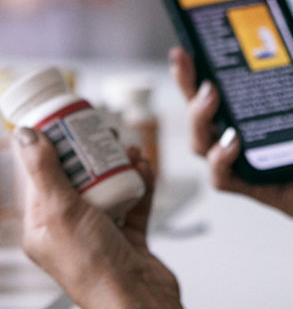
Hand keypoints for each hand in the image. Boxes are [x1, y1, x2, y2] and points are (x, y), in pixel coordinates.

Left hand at [15, 128, 180, 308]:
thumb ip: (45, 171)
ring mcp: (101, 231)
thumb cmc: (93, 267)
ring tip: (129, 149)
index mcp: (43, 227)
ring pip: (110, 185)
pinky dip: (142, 181)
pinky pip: (135, 199)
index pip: (42, 178)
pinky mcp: (130, 235)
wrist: (137, 299)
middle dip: (92, 152)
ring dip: (121, 164)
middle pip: (79, 178)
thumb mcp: (61, 211)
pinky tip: (145, 168)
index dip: (53, 148)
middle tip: (102, 131)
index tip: (65, 123)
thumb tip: (26, 136)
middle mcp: (70, 228)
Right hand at [170, 27, 292, 284]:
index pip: (223, 83)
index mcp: (262, 109)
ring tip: (212, 97)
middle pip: (201, 109)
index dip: (200, 65)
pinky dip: (219, 159)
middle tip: (190, 63)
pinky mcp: (253, 186)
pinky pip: (221, 177)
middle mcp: (247, 132)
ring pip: (201, 140)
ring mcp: (247, 159)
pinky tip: (233, 142)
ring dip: (198, 117)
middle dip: (187, 84)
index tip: (191, 42)